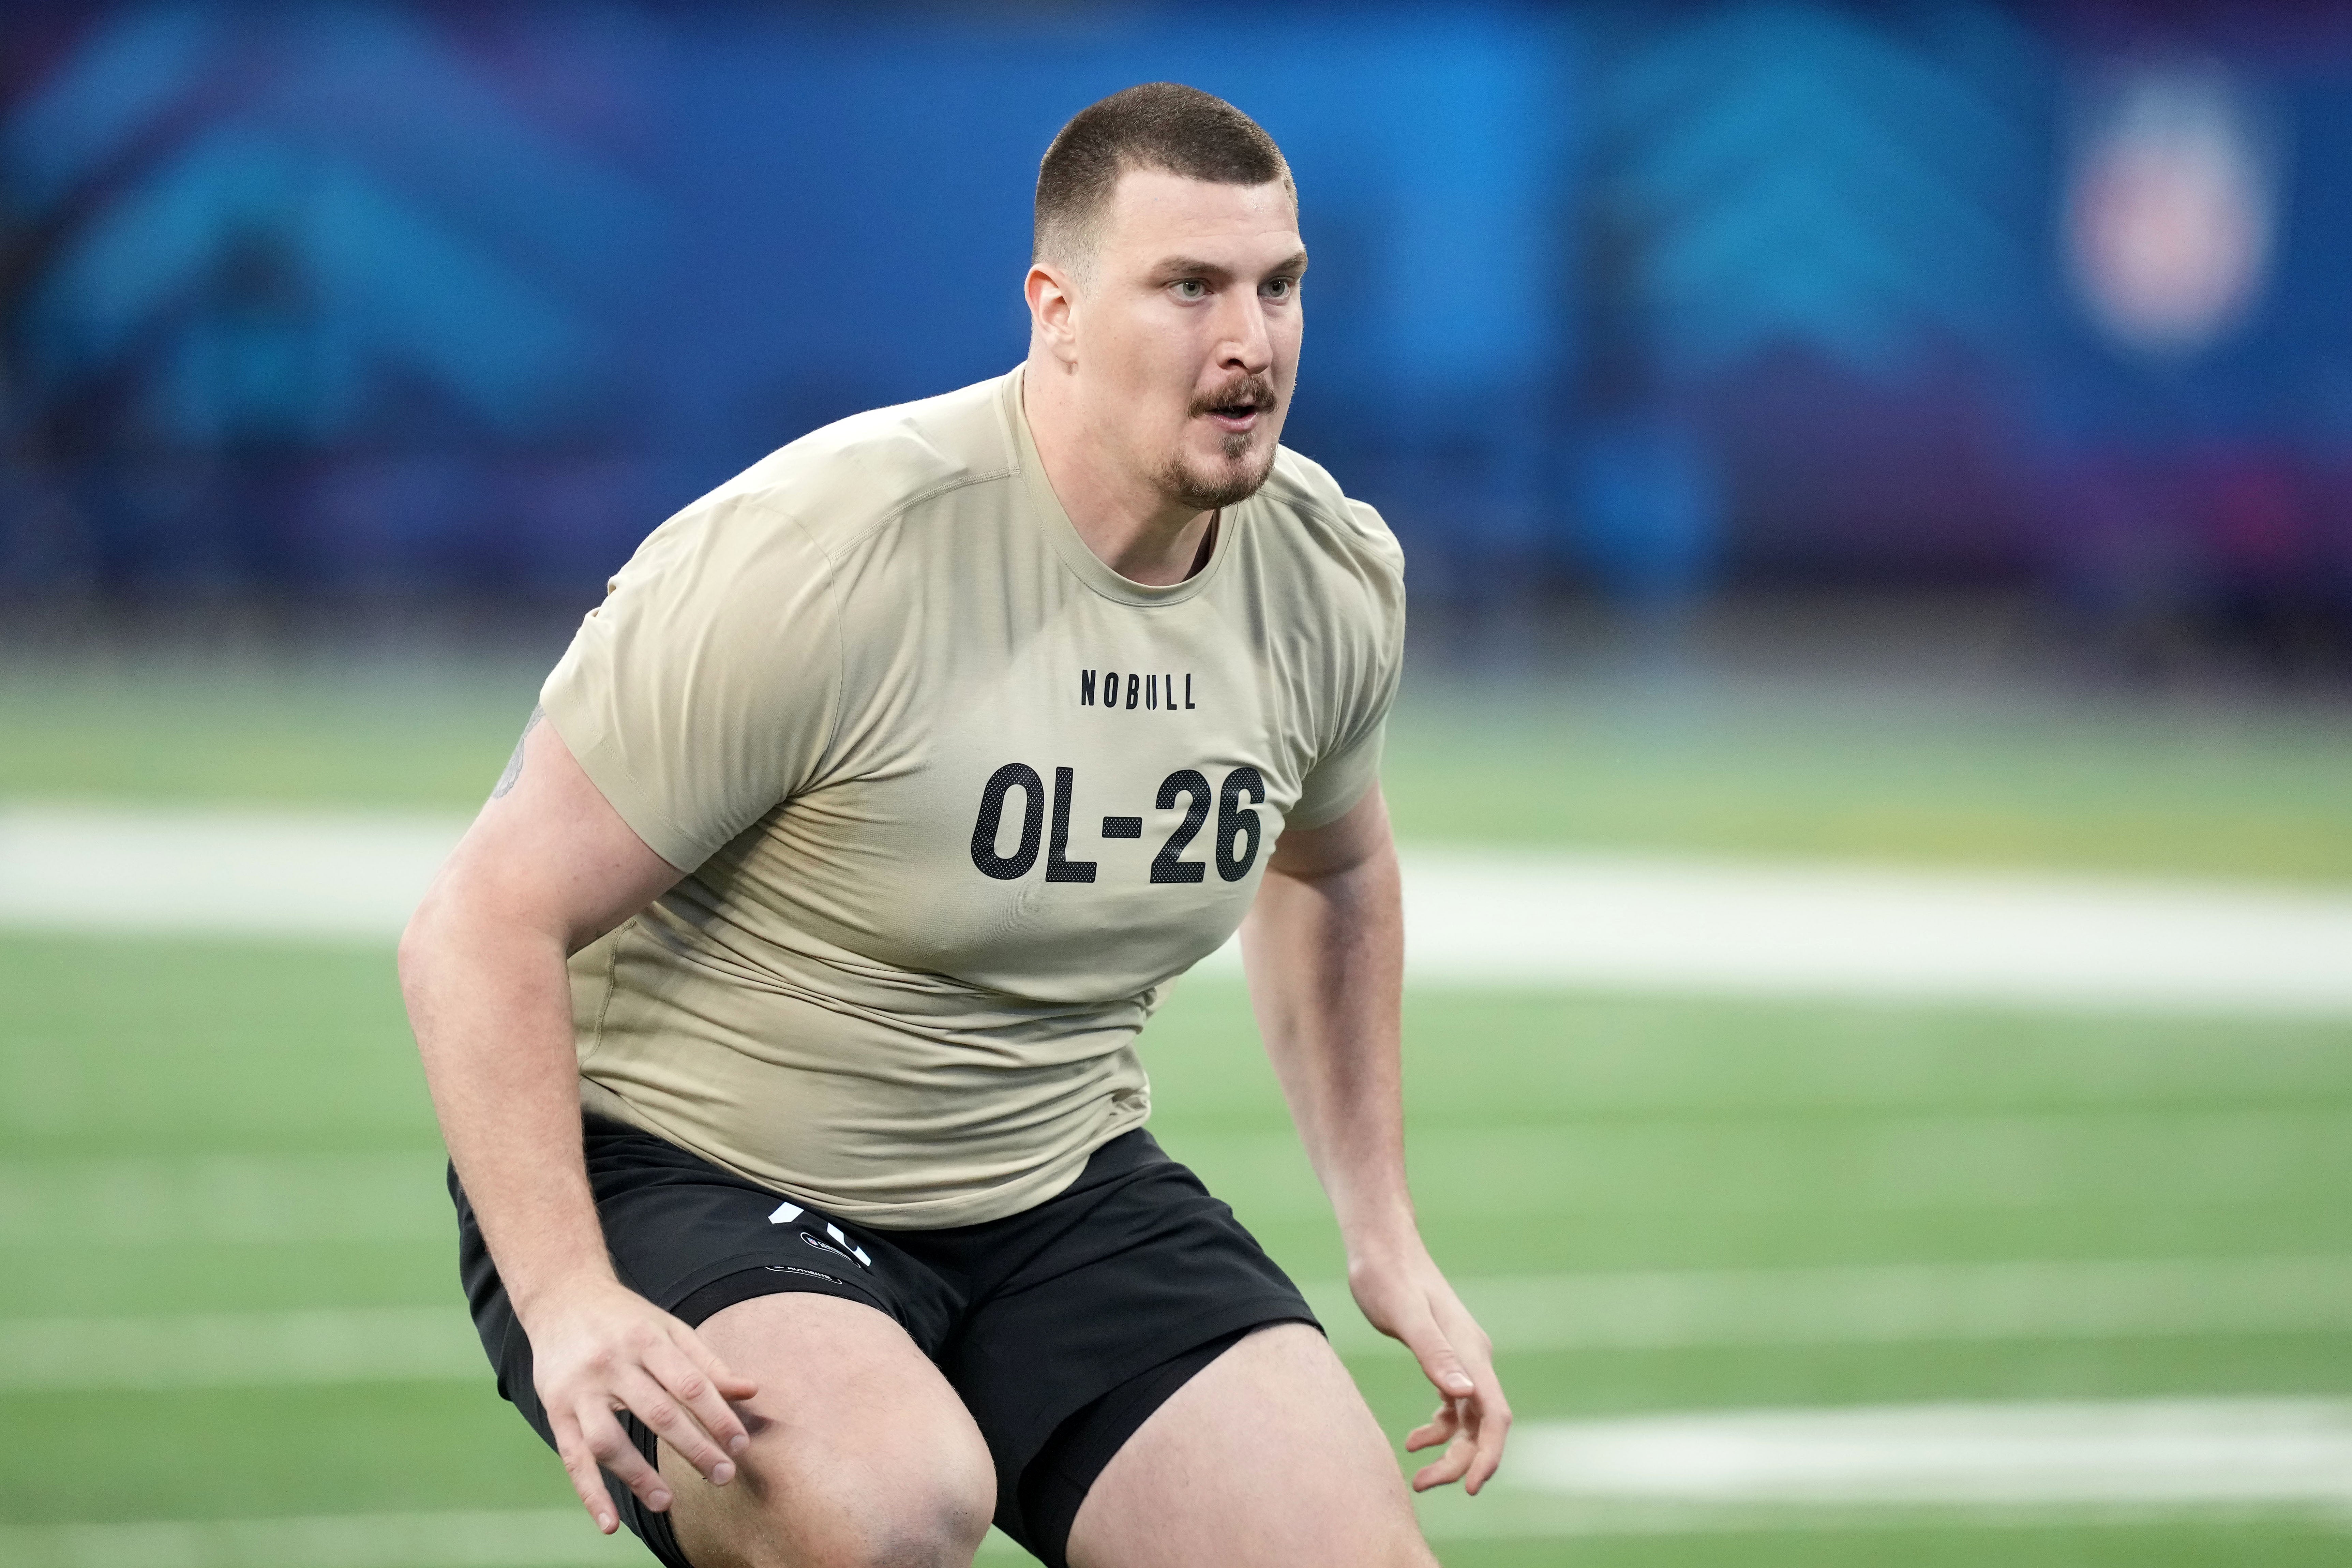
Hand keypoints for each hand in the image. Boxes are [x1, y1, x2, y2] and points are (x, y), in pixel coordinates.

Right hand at [522, 1276, 759, 1532]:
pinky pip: (573, 1459)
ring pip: (610, 1441)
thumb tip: (751, 1391)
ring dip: (640, 1477)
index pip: (689, 1384)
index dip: (718, 1417)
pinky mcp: (555, 1411)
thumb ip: (707, 1363)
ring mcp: (580, 1390)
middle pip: (658, 1414)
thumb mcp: (669, 1329)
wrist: (561, 1298)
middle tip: (723, 1476)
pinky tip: (610, 1523)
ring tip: (669, 1502)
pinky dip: (591, 1494)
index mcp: (646, 1340)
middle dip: (695, 1449)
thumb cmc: (625, 1319)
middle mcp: (612, 1364)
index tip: (741, 1444)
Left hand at [1348, 1245, 1510, 1493]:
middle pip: (1483, 1425)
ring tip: (1417, 1474)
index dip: (1489, 1455)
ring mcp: (1462, 1357)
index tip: (1470, 1487)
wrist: (1381, 1244)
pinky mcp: (1445, 1356)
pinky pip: (1454, 1405)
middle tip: (1422, 1484)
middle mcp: (1474, 1357)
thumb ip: (1434, 1353)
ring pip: (1469, 1420)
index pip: (1495, 1415)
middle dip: (1461, 1461)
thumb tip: (1464, 1392)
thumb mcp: (1405, 1315)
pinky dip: (1440, 1428)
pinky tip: (1414, 1440)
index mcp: (1471, 1352)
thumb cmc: (1387, 1276)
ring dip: (1449, 1450)